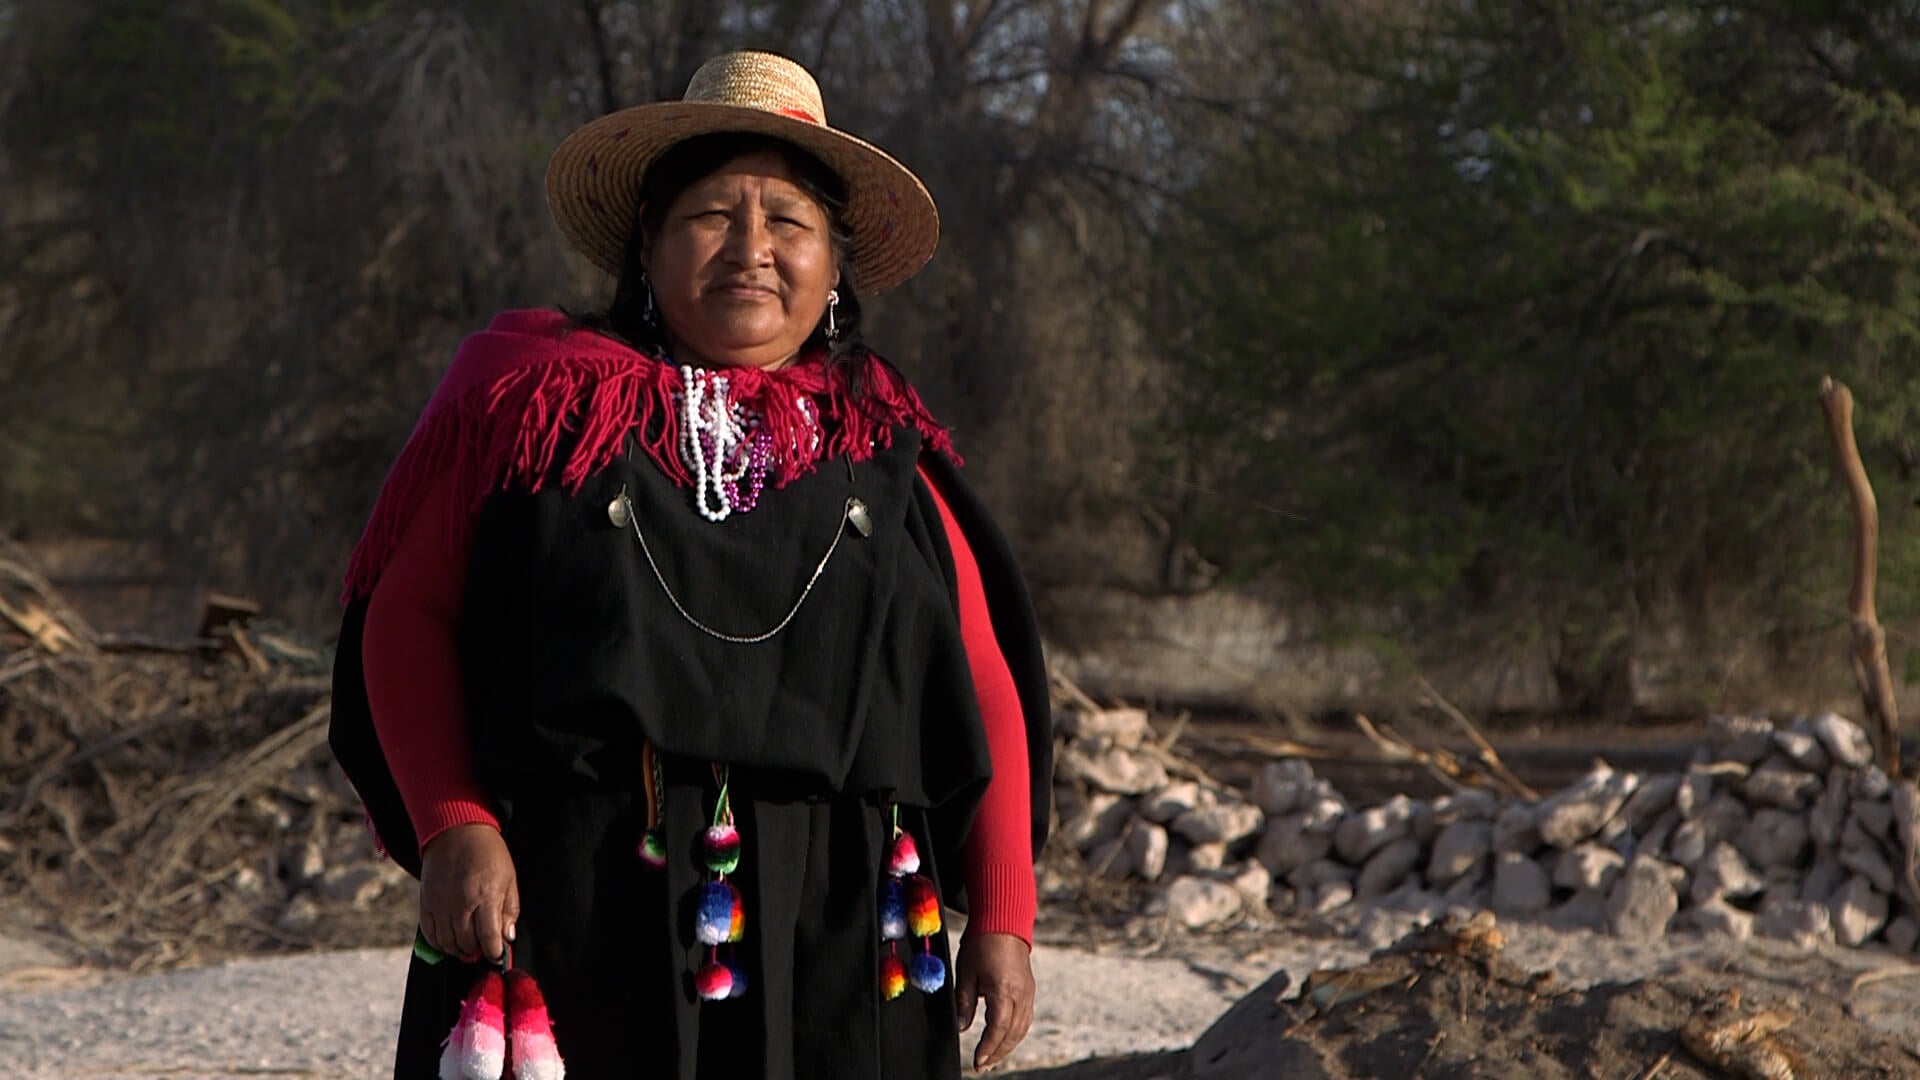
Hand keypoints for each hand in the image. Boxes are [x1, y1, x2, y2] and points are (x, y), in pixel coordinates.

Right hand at [418, 823, 518, 963]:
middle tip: (483, 947)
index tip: (497, 955)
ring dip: (459, 949)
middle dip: (477, 951)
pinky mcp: (425, 902)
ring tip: (468, 944)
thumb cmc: (488, 854)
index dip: (494, 952)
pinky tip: (450, 939)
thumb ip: (510, 910)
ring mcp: (440, 904)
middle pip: (467, 944)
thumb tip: (507, 938)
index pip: (489, 938)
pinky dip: (440, 943)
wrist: (457, 831)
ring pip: (447, 943)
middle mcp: (461, 903)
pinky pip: (429, 934)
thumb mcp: (510, 878)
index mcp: (486, 895)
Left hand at [954, 932, 1035, 1071]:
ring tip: (992, 1059)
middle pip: (1012, 1033)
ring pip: (1022, 1028)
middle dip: (997, 1053)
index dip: (987, 1048)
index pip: (998, 1028)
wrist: (1003, 922)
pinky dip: (1015, 1033)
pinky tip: (1005, 1039)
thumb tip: (961, 1028)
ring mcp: (1028, 992)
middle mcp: (1020, 994)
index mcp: (1003, 989)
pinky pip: (1025, 1018)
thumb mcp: (966, 973)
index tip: (976, 1061)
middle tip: (981, 1066)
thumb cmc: (981, 944)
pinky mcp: (1029, 990)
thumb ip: (965, 1002)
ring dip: (1007, 1046)